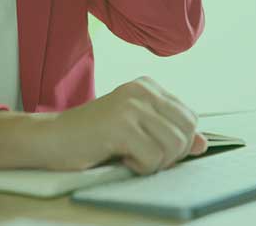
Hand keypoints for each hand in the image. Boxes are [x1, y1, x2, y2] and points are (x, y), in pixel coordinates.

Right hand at [44, 76, 208, 174]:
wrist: (52, 138)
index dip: (179, 142)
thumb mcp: (137, 130)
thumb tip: (203, 143)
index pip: (190, 117)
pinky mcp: (120, 126)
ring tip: (130, 156)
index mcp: (148, 86)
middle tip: (144, 156)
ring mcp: (131, 106)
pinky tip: (121, 158)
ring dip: (155, 163)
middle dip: (172, 154)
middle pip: (187, 131)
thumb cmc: (94, 137)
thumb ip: (168, 132)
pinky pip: (153, 158)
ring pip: (174, 146)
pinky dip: (140, 168)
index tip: (153, 148)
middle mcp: (142, 90)